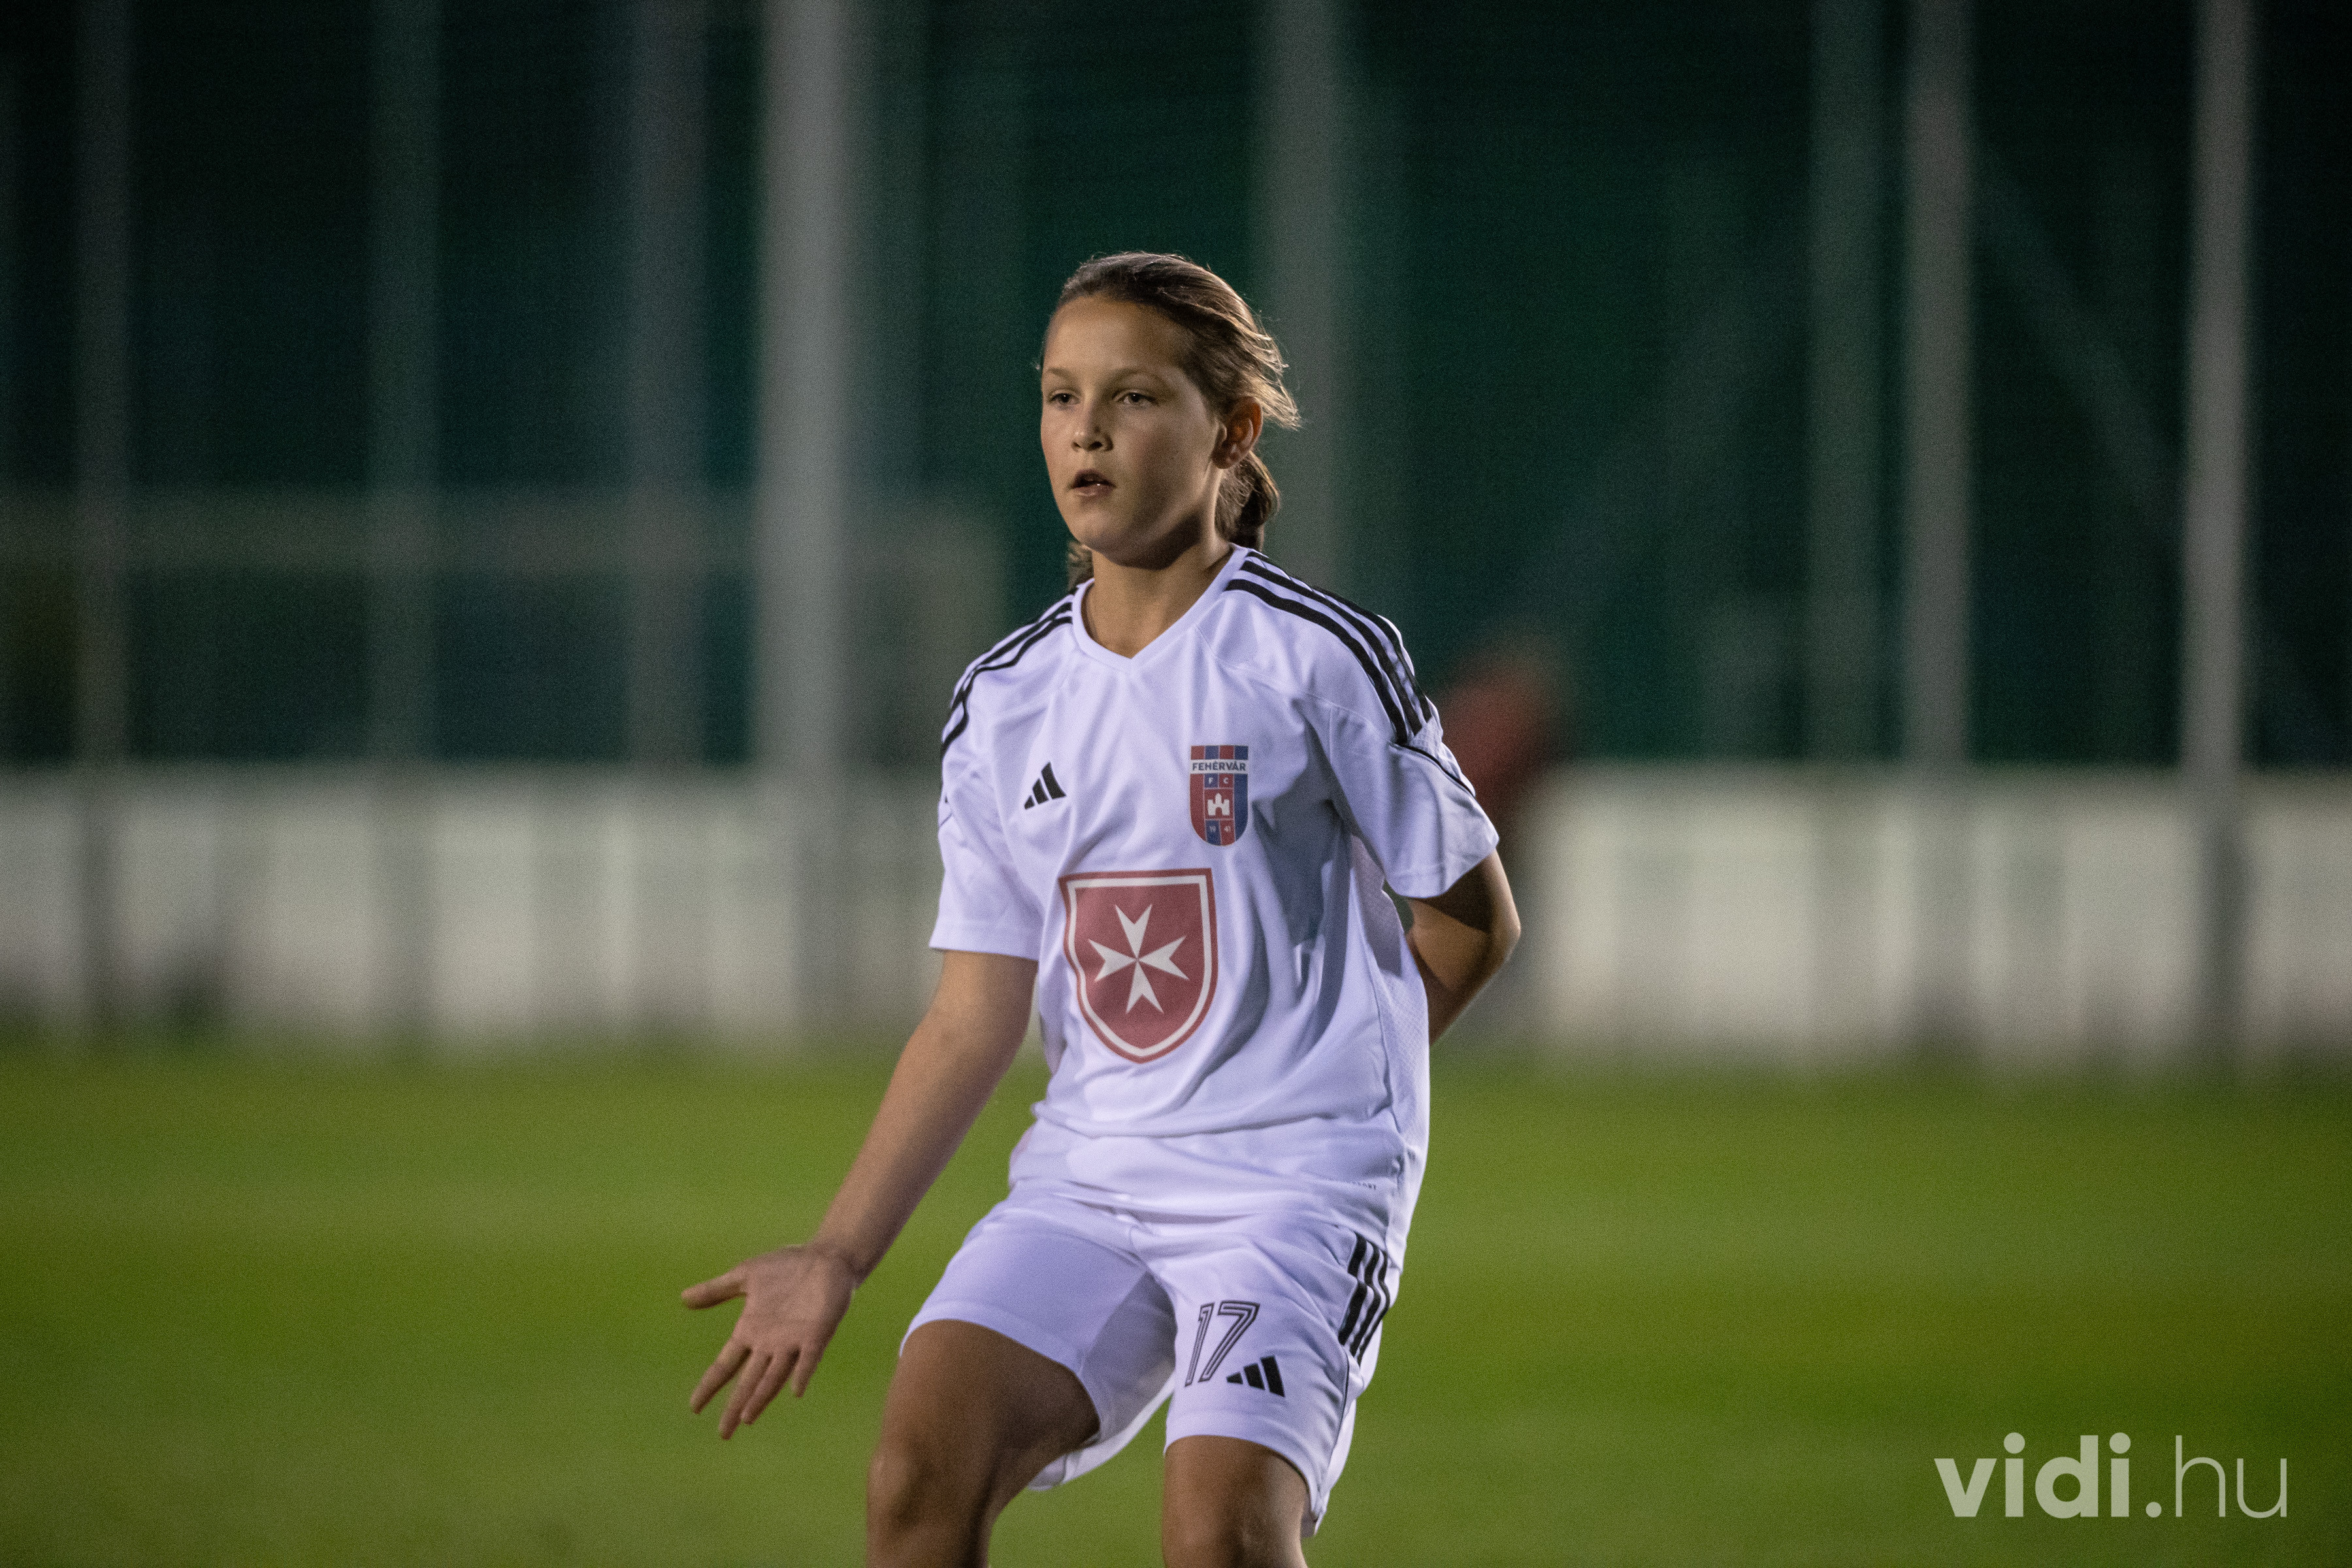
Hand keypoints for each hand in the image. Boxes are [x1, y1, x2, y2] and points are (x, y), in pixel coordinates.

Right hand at [682, 1243, 857, 1436]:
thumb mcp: (745, 1276)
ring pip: (774, 1376)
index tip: (694, 1408)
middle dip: (735, 1405)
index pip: (726, 1364)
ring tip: (747, 1418)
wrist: (826, 1258)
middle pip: (748, 1380)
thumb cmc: (787, 1267)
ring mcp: (793, 1340)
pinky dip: (802, 1373)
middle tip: (723, 1434)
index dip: (710, 1385)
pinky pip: (809, 1358)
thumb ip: (716, 1290)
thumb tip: (682, 1298)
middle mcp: (770, 1343)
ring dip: (761, 1396)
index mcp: (751, 1331)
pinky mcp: (817, 1333)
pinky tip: (795, 1391)